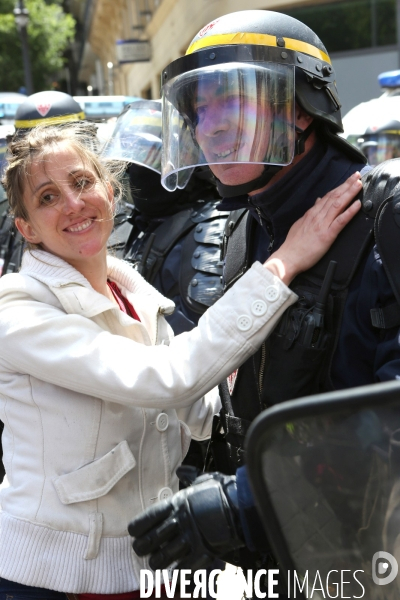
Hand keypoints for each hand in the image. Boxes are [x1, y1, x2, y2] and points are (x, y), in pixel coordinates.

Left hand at [128, 471, 243, 569]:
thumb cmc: (223, 490)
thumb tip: (181, 469)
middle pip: (148, 542)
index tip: (134, 532)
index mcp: (176, 504)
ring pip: (161, 558)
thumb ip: (189, 476)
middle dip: (142, 548)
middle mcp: (178, 522)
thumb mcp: (203, 479)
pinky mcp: (202, 553)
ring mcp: (189, 539)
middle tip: (143, 549)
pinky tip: (172, 570)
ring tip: (157, 561)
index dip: (137, 528)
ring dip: (157, 561)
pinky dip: (174, 572)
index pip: (146, 519)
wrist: (243, 506)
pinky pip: (180, 569)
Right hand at [264, 172, 362, 284]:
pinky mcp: (327, 235)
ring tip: (359, 184)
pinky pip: (340, 221)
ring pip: (338, 204)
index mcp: (311, 214)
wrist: (288, 258)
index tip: (348, 180)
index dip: (339, 187)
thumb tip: (317, 202)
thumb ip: (310, 214)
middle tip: (357, 175)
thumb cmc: (293, 245)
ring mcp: (322, 225)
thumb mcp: (300, 225)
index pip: (327, 197)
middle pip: (334, 197)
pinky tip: (357, 204)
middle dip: (346, 185)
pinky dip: (349, 211)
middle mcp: (317, 216)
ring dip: (349, 193)